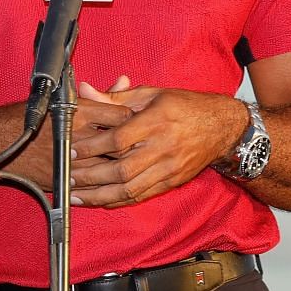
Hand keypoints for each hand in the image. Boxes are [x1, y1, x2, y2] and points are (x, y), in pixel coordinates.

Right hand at [0, 77, 133, 193]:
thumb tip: (124, 82)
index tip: (137, 121)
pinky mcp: (64, 180)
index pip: (122, 117)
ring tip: (130, 162)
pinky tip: (112, 179)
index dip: (134, 119)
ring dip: (122, 165)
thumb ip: (100, 95)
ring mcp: (71, 162)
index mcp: (78, 113)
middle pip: (121, 144)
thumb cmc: (29, 115)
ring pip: (111, 167)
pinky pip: (95, 186)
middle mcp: (77, 137)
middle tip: (142, 144)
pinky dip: (106, 183)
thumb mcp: (64, 98)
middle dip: (133, 145)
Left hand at [68, 80, 246, 207]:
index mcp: (156, 121)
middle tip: (68, 176)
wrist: (223, 127)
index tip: (74, 148)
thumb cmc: (184, 106)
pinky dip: (118, 201)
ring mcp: (169, 168)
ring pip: (130, 188)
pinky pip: (141, 196)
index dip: (94, 146)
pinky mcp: (172, 182)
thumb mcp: (151, 94)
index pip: (119, 139)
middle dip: (91, 175)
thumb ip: (115, 97)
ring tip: (76, 194)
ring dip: (100, 194)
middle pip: (122, 169)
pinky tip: (99, 200)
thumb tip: (84, 90)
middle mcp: (163, 147)